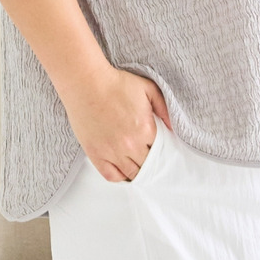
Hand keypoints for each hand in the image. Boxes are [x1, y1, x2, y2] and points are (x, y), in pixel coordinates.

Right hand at [61, 66, 172, 181]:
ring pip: (131, 174)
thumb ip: (164, 108)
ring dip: (137, 171)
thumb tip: (172, 127)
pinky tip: (123, 170)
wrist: (87, 83)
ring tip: (139, 165)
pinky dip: (119, 177)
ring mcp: (112, 152)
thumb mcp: (148, 88)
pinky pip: (111, 176)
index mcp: (145, 129)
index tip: (160, 149)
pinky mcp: (95, 154)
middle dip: (152, 163)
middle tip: (151, 158)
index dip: (161, 150)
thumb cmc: (116, 84)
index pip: (161, 151)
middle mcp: (130, 145)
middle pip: (147, 165)